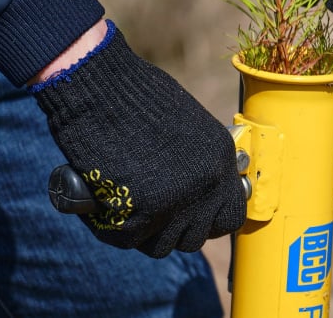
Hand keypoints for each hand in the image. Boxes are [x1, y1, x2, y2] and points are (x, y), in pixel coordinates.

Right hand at [30, 20, 244, 257]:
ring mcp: (177, 202)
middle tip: (151, 212)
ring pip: (164, 245)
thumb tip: (195, 196)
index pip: (231, 215)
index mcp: (221, 159)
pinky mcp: (142, 215)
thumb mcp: (186, 128)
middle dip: (175, 228)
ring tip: (125, 204)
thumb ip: (197, 163)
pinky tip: (104, 200)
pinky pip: (129, 240)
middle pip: (198, 236)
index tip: (190, 215)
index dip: (209, 219)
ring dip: (145, 232)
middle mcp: (208, 184)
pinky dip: (112, 226)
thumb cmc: (135, 98)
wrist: (101, 86)